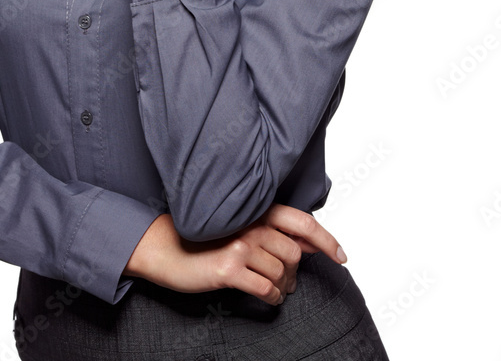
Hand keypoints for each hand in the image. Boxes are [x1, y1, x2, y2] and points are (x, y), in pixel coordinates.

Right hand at [123, 204, 345, 305]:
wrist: (165, 249)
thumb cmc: (203, 239)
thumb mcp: (239, 228)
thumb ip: (272, 231)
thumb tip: (311, 244)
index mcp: (254, 210)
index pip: (301, 222)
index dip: (327, 240)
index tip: (342, 256)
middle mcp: (249, 223)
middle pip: (293, 254)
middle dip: (294, 273)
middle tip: (285, 282)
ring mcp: (239, 244)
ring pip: (281, 273)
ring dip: (282, 287)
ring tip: (271, 288)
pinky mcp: (228, 267)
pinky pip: (266, 289)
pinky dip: (271, 297)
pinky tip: (265, 296)